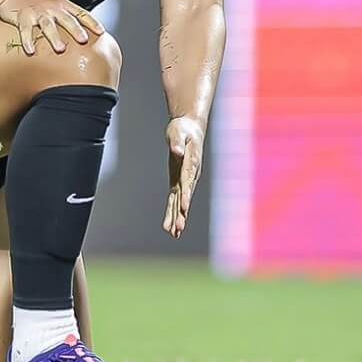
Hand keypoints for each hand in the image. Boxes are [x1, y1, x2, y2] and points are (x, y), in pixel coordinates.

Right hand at [0, 0, 103, 55]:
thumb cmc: (35, 1)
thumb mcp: (55, 5)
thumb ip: (67, 18)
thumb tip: (83, 37)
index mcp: (62, 5)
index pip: (80, 13)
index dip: (91, 22)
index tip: (101, 32)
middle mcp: (52, 8)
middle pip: (66, 19)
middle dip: (75, 29)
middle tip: (83, 40)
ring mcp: (37, 12)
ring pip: (47, 25)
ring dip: (54, 37)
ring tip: (60, 49)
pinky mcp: (22, 16)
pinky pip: (25, 29)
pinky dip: (27, 40)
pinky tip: (30, 50)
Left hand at [163, 116, 204, 239]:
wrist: (190, 128)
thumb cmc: (183, 128)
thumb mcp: (178, 132)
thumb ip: (177, 142)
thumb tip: (176, 151)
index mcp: (191, 162)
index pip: (188, 181)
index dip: (187, 195)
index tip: (185, 208)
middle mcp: (191, 175)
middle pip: (185, 197)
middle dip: (182, 214)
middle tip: (179, 230)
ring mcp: (186, 180)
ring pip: (181, 202)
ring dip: (178, 218)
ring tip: (174, 234)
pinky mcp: (179, 181)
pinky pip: (176, 199)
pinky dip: (173, 212)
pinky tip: (169, 226)